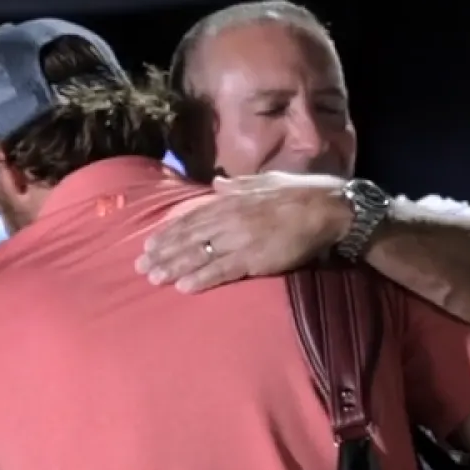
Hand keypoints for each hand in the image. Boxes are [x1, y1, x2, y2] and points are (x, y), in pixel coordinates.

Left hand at [135, 172, 350, 292]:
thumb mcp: (266, 182)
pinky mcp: (254, 258)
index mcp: (232, 200)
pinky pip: (222, 271)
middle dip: (163, 252)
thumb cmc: (303, 194)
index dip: (169, 231)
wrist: (329, 209)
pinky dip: (201, 278)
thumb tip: (218, 184)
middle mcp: (230, 218)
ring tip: (154, 278)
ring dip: (174, 267)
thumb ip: (240, 185)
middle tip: (140, 266)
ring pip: (199, 254)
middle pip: (188, 237)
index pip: (192, 218)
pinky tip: (183, 287)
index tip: (150, 243)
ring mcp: (241, 239)